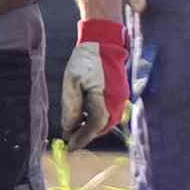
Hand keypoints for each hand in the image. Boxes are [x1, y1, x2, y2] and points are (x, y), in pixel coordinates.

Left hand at [59, 13, 131, 145]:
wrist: (104, 42)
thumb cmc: (86, 60)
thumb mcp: (72, 83)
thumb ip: (71, 108)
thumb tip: (68, 129)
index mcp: (106, 98)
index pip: (94, 127)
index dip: (81, 138)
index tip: (69, 147)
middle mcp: (117, 102)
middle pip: (101, 127)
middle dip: (86, 134)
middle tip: (70, 138)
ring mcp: (121, 98)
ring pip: (106, 122)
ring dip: (91, 127)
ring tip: (75, 126)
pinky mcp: (120, 95)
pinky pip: (109, 113)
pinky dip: (96, 118)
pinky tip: (84, 114)